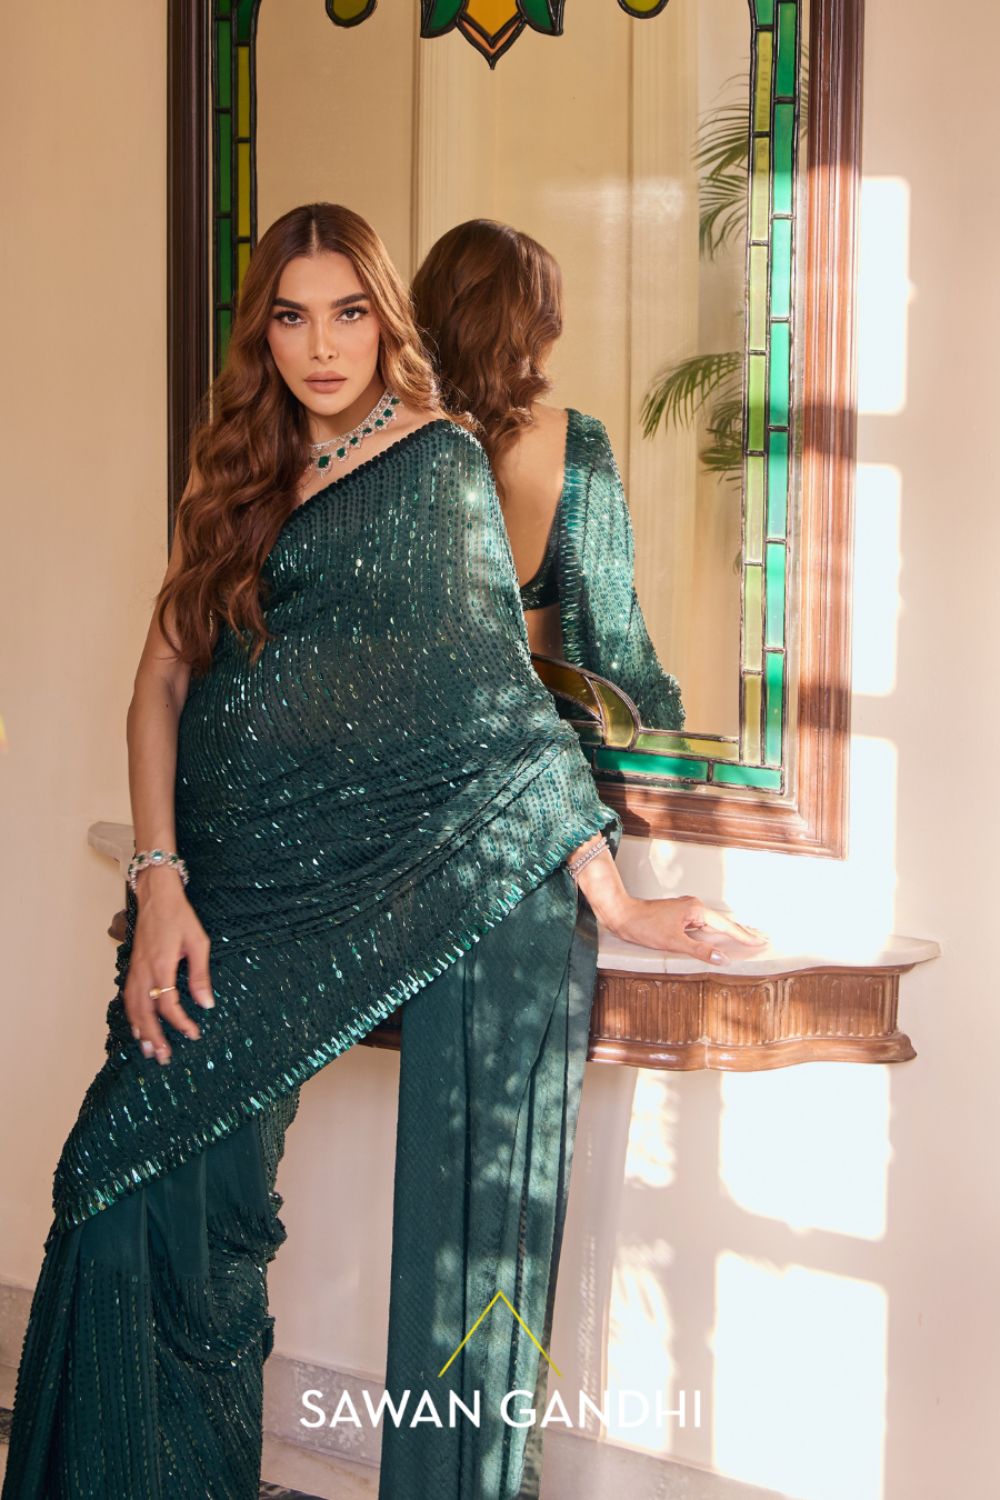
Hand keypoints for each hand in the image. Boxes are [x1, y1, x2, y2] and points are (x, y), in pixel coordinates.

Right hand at [123, 868, 214, 1064]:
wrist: (156, 895)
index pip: (167, 1004)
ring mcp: (135, 970)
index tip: (193, 1034)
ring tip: (147, 1050)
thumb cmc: (179, 916)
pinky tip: (137, 1027)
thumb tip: (207, 1004)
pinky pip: (128, 998)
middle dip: (153, 1037)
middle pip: (144, 1012)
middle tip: (163, 1057)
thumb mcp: (198, 943)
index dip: (179, 1022)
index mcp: (161, 965)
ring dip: (140, 1031)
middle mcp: (144, 971)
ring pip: (132, 1007)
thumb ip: (200, 975)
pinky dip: (131, 1016)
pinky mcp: (133, 968)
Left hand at [607, 894, 767, 964]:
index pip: (727, 926)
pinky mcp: (680, 915)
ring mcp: (687, 910)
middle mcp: (695, 907)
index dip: (745, 936)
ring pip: (714, 924)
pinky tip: (719, 936)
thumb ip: (699, 951)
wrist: (623, 915)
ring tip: (747, 938)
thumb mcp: (674, 942)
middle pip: (724, 923)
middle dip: (743, 932)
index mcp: (697, 910)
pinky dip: (716, 932)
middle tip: (763, 938)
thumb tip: (723, 958)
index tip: (761, 941)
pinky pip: (704, 925)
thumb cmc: (645, 927)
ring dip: (730, 932)